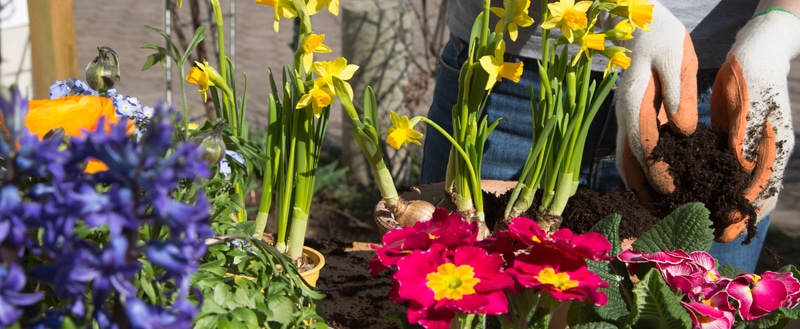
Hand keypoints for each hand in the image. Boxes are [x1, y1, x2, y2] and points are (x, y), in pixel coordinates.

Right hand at [614, 2, 697, 204]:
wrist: (638, 21)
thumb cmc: (660, 34)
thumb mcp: (676, 57)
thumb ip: (678, 92)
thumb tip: (683, 131)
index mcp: (633, 100)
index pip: (642, 143)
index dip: (656, 169)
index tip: (671, 189)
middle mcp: (623, 112)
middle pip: (626, 158)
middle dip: (641, 186)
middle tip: (657, 211)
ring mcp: (624, 115)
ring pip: (624, 156)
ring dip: (636, 182)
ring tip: (652, 205)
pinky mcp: (631, 115)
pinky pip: (630, 148)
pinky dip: (637, 169)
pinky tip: (649, 183)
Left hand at [710, 9, 799, 241]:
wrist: (756, 55)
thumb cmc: (749, 75)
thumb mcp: (742, 104)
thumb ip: (740, 136)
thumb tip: (738, 164)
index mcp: (771, 147)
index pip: (758, 190)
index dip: (741, 212)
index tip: (724, 228)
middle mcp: (767, 153)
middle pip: (753, 195)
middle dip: (734, 217)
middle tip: (715, 236)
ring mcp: (759, 151)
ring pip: (747, 188)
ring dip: (731, 209)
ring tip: (712, 228)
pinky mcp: (744, 146)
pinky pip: (738, 175)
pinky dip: (727, 191)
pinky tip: (711, 201)